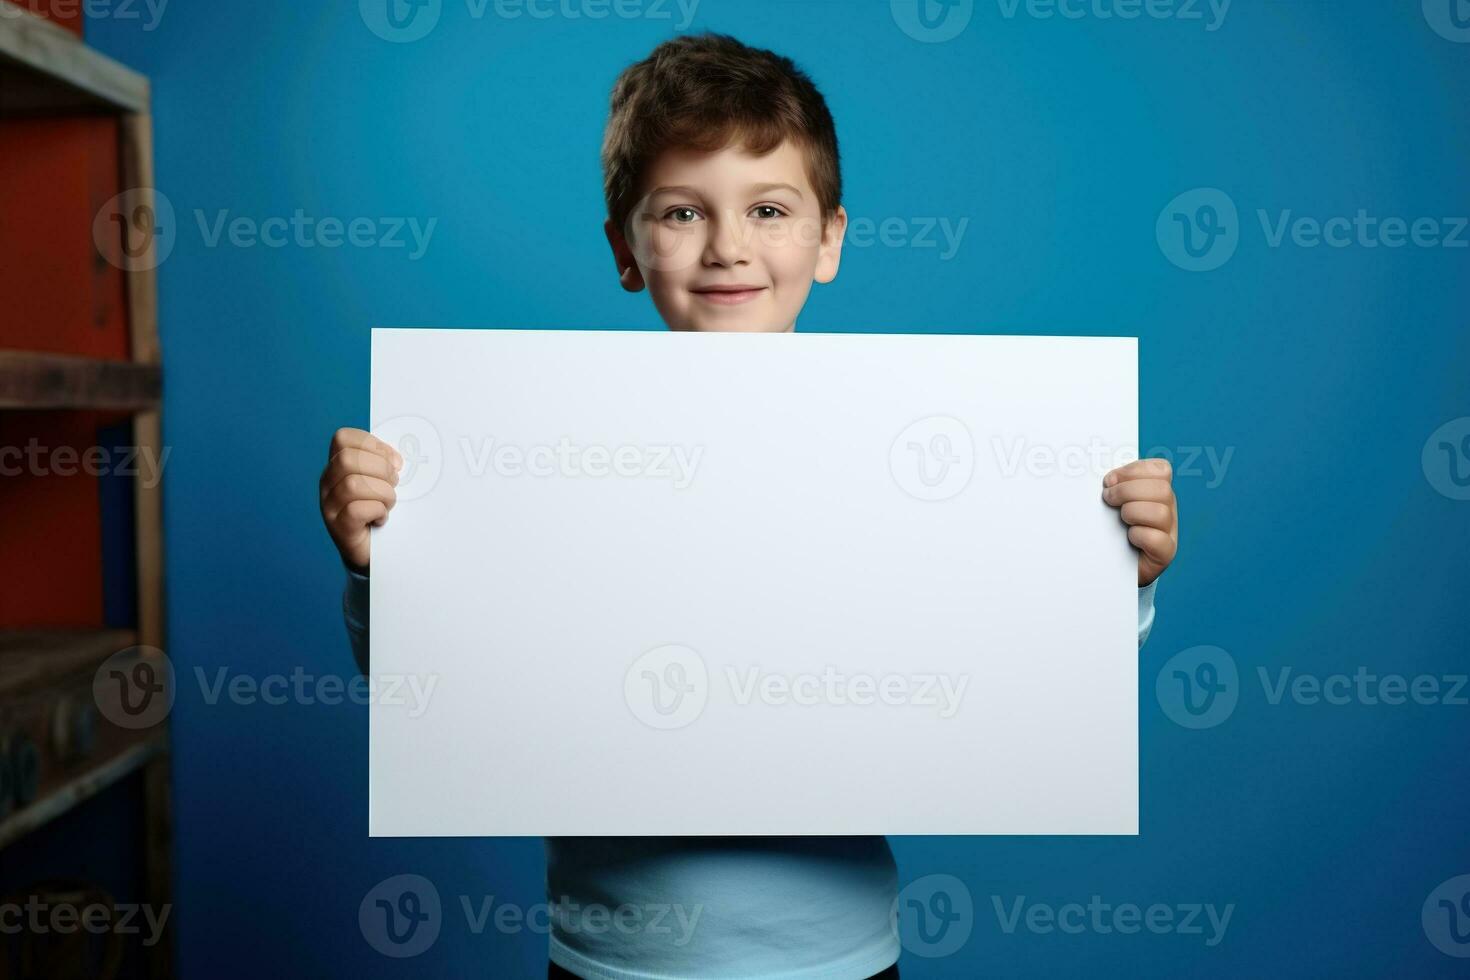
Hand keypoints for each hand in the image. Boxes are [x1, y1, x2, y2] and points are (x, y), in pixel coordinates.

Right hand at [320, 427, 401, 572]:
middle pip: (348, 459)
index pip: (343, 438)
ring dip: (383, 493)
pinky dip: (377, 512)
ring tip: (389, 503)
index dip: (373, 445)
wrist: (374, 550)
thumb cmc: (380, 509)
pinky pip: (357, 510)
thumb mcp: (383, 480)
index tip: (393, 462)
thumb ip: (385, 463)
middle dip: (381, 469)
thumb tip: (396, 461)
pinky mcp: (339, 528)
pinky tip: (381, 518)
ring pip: (354, 484)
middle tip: (393, 484)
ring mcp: (329, 506)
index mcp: (337, 465)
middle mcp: (328, 483)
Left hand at [1102, 458, 1177, 587]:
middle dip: (1127, 490)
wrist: (1111, 565)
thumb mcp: (1111, 504)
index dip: (1134, 470)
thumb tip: (1104, 479)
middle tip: (1107, 498)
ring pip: (1160, 513)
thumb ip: (1112, 487)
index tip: (1109, 480)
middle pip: (1161, 489)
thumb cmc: (1110, 530)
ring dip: (1132, 512)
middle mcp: (1168, 509)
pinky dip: (1139, 535)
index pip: (1160, 469)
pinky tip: (1129, 537)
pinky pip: (1157, 539)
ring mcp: (1169, 532)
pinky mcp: (1165, 553)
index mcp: (1157, 491)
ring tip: (1119, 519)